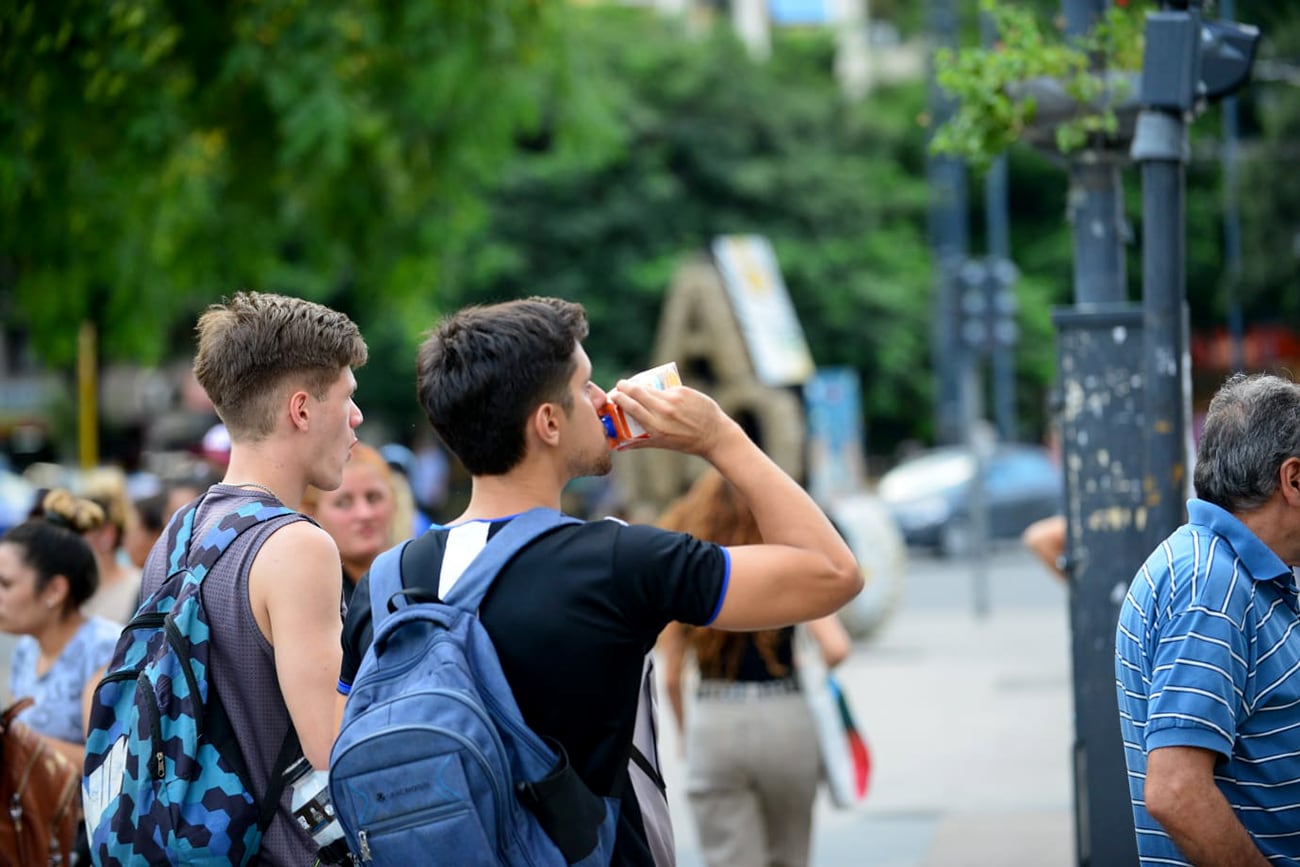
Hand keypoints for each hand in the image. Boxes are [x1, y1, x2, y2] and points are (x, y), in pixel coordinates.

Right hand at [610, 383, 735, 456]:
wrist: (714, 435)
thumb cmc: (687, 442)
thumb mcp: (662, 445)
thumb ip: (640, 443)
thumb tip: (619, 446)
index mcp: (656, 427)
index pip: (631, 407)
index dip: (619, 398)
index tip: (613, 395)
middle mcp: (663, 411)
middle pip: (637, 392)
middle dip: (625, 386)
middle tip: (621, 385)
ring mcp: (674, 399)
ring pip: (651, 388)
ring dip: (641, 386)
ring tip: (637, 387)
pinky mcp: (683, 391)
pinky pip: (666, 388)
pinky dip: (661, 390)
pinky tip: (663, 394)